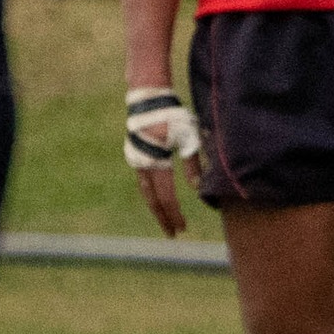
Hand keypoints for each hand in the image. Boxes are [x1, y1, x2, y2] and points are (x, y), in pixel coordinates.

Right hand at [126, 87, 200, 236]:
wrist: (149, 99)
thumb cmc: (173, 115)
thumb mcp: (189, 137)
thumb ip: (194, 162)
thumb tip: (198, 187)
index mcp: (157, 160)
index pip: (166, 196)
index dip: (174, 214)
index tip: (182, 228)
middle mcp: (142, 164)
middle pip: (152, 199)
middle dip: (163, 218)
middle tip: (173, 234)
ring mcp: (136, 160)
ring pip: (146, 192)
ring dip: (157, 207)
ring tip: (167, 220)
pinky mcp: (135, 156)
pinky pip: (144, 181)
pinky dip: (153, 193)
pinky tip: (160, 201)